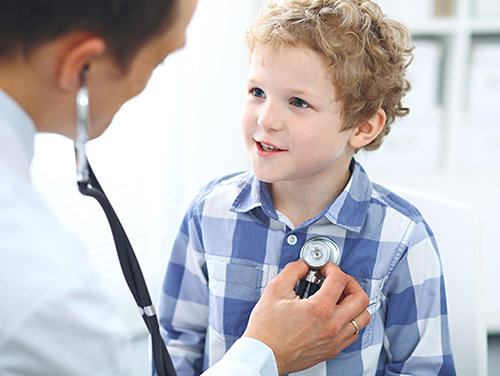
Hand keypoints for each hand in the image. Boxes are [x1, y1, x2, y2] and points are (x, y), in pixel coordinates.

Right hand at [242, 260, 369, 375]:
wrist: (264, 355)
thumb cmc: (266, 329)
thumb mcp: (275, 290)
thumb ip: (293, 271)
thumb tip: (304, 264)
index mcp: (319, 309)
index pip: (340, 280)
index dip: (332, 268)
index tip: (324, 269)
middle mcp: (332, 326)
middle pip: (361, 298)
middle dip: (350, 282)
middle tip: (337, 280)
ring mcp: (334, 340)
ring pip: (363, 318)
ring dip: (354, 303)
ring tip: (339, 297)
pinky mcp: (332, 350)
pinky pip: (354, 333)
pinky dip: (350, 320)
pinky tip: (336, 314)